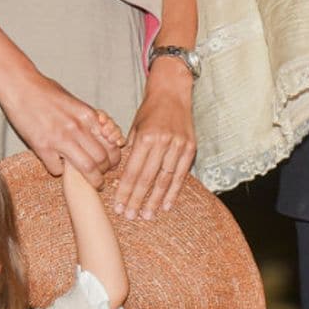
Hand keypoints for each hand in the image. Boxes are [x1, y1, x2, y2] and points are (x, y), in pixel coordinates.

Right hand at [0, 68, 121, 187]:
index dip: (114, 158)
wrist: (20, 86)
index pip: (111, 144)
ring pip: (86, 168)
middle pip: (101, 159)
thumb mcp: (75, 102)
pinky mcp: (41, 147)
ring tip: (92, 183)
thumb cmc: (47, 91)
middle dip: (104, 172)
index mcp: (88, 116)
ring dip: (91, 179)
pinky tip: (58, 166)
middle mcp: (77, 128)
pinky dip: (59, 171)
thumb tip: (102, 133)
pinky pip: (57, 169)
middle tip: (102, 177)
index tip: (111, 164)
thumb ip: (88, 118)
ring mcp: (60, 138)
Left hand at [113, 56, 195, 219]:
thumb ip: (130, 151)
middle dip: (137, 200)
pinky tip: (166, 205)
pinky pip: (180, 174)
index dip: (125, 191)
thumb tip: (119, 176)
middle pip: (148, 179)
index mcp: (145, 137)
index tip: (118, 205)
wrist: (172, 92)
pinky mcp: (190, 147)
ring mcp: (178, 145)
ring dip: (155, 200)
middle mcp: (163, 142)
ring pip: (165, 180)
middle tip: (129, 216)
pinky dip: (173, 191)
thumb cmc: (150, 110)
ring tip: (147, 215)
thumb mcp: (135, 127)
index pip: (133, 171)